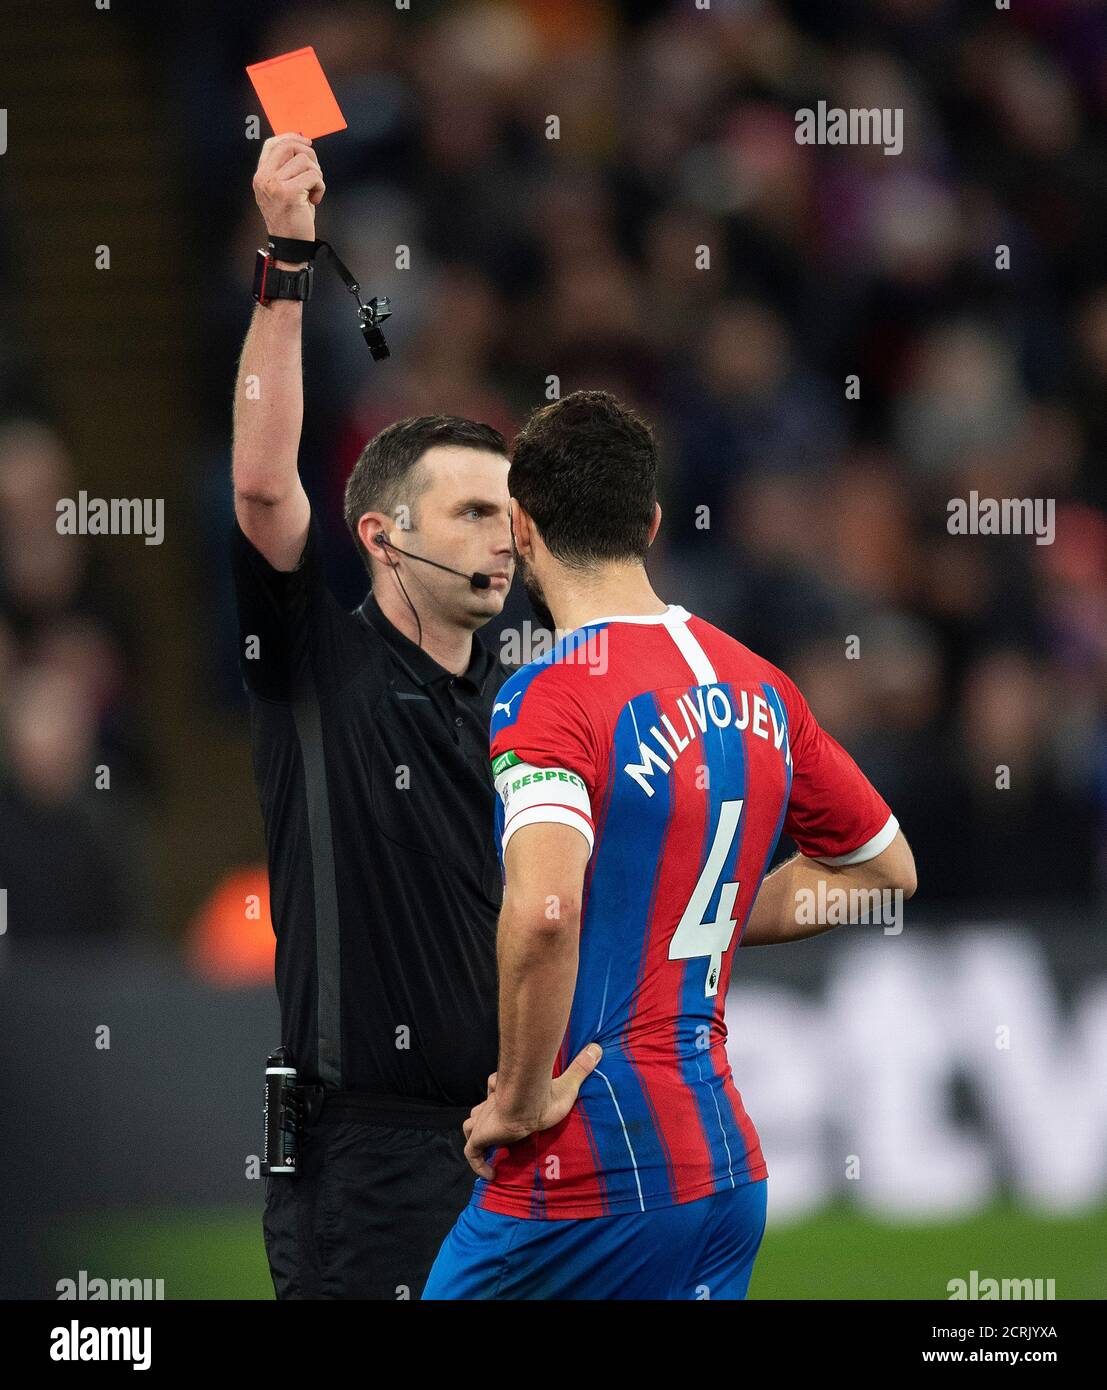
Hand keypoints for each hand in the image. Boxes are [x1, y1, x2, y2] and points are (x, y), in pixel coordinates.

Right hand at [252, 133, 324, 243]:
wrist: (289, 245)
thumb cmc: (289, 219)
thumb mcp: (281, 191)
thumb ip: (285, 170)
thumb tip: (300, 147)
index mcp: (261, 176)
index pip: (272, 144)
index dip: (291, 137)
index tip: (305, 140)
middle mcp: (264, 178)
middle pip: (289, 146)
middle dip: (309, 154)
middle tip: (314, 171)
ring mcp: (275, 184)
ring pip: (305, 160)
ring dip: (316, 175)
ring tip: (312, 191)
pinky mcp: (289, 192)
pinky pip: (314, 176)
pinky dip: (320, 187)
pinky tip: (314, 199)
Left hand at [463, 1043, 602, 1178]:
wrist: (526, 1101)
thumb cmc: (546, 1096)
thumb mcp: (568, 1085)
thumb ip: (580, 1068)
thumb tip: (597, 1048)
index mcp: (510, 1095)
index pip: (496, 1093)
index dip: (498, 1097)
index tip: (506, 1110)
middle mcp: (494, 1106)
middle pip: (481, 1109)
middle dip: (485, 1117)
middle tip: (497, 1130)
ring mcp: (485, 1120)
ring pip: (472, 1125)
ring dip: (478, 1135)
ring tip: (491, 1147)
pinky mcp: (481, 1135)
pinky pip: (472, 1153)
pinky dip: (478, 1164)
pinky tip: (491, 1174)